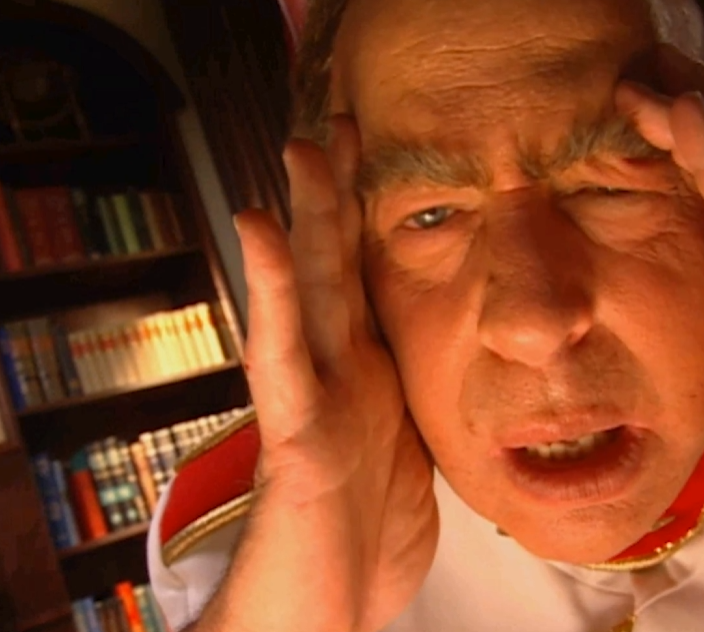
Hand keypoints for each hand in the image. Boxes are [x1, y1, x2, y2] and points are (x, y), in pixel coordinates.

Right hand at [222, 117, 437, 631]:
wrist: (321, 616)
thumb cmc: (363, 543)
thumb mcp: (408, 456)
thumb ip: (411, 406)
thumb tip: (440, 380)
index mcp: (371, 377)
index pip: (369, 279)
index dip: (373, 218)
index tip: (383, 154)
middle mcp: (339, 374)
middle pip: (340, 266)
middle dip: (339, 194)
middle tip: (341, 122)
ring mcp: (313, 399)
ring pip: (309, 293)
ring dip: (306, 216)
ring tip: (303, 148)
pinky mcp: (296, 436)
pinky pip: (283, 356)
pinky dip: (273, 290)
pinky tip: (262, 230)